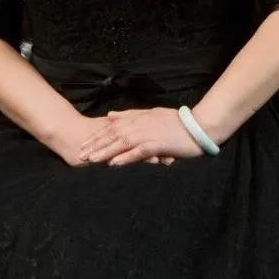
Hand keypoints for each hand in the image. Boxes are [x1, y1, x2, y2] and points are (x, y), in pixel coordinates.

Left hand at [77, 107, 208, 166]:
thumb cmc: (176, 121)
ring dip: (106, 152)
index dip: (97, 136)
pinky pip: (138, 152)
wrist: (197, 126)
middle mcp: (140, 125)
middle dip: (96, 145)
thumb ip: (129, 114)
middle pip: (113, 135)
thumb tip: (110, 115)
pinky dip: (126, 157)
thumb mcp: (150, 114)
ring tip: (91, 160)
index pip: (112, 127)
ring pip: (122, 143)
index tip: (84, 144)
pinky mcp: (157, 144)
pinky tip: (114, 164)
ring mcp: (148, 134)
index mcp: (138, 118)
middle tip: (80, 154)